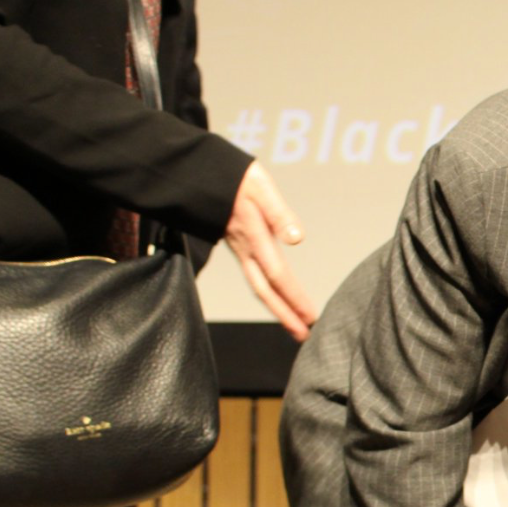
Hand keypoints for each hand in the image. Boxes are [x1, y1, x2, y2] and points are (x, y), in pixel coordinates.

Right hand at [222, 160, 317, 340]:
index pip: (278, 275)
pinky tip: (277, 296)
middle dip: (285, 314)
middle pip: (266, 289)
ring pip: (258, 284)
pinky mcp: (238, 243)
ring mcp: (240, 247)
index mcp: (254, 237)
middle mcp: (246, 248)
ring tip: (295, 325)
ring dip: (277, 306)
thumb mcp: (261, 187)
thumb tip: (298, 239)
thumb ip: (279, 213)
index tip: (310, 318)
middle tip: (305, 335)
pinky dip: (268, 290)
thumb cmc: (233, 176)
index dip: (294, 299)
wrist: (196, 171)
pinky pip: (254, 274)